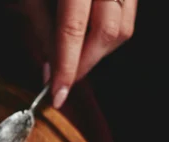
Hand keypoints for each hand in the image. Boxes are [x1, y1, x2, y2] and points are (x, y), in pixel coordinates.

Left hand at [22, 0, 136, 107]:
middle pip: (107, 33)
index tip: (58, 96)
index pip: (73, 31)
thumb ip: (41, 28)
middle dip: (84, 64)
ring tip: (73, 61)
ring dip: (97, 53)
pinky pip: (127, 18)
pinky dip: (107, 37)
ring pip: (122, 30)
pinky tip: (87, 43)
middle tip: (63, 82)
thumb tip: (50, 71)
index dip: (65, 67)